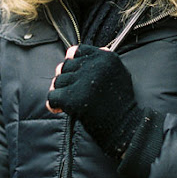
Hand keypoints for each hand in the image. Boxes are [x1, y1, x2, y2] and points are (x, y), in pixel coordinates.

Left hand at [46, 44, 144, 158]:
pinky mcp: (73, 98)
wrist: (124, 127)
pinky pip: (52, 96)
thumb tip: (72, 51)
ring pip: (57, 81)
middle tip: (73, 92)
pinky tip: (60, 109)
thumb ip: (99, 59)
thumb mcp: (118, 73)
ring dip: (61, 92)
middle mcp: (94, 66)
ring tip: (71, 101)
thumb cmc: (120, 102)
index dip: (72, 61)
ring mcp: (83, 82)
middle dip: (66, 79)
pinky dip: (54, 104)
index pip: (77, 51)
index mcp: (106, 57)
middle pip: (65, 66)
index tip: (74, 72)